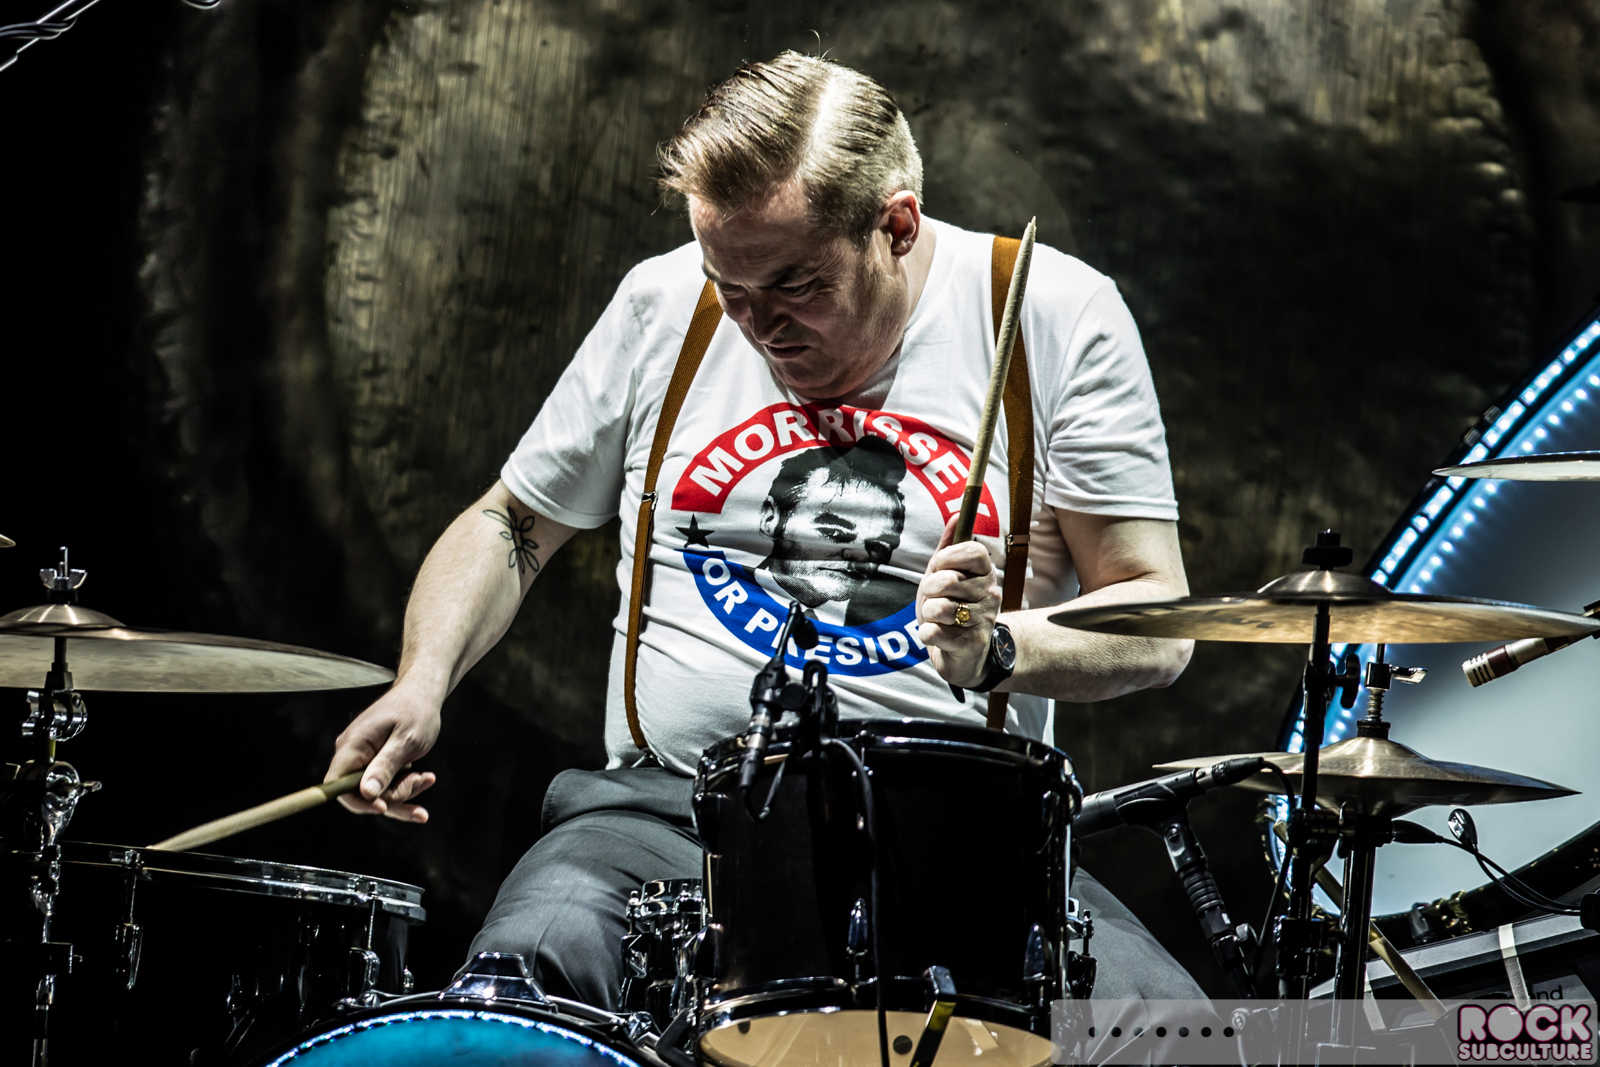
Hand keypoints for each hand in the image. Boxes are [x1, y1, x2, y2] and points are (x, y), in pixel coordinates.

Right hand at [325, 682, 440, 822]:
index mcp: (353, 744)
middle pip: (361, 793)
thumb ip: (386, 766)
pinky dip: (405, 785)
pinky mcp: (374, 762)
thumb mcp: (406, 740)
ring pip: (377, 792)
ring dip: (404, 790)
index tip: (384, 807)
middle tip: (420, 780)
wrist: (423, 694)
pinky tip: (425, 778)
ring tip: (427, 777)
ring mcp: (362, 758)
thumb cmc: (416, 711)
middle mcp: (352, 753)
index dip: (357, 802)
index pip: (337, 785)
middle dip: (393, 795)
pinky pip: (385, 783)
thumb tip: (367, 793)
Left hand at [916, 516, 1003, 688]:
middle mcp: (990, 594)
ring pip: (938, 608)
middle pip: (947, 580)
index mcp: (985, 573)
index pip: (972, 550)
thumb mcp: (945, 575)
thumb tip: (957, 514)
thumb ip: (949, 547)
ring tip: (939, 619)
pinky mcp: (971, 644)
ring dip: (928, 615)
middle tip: (935, 598)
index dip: (948, 557)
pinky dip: (927, 635)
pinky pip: (933, 632)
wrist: (963, 655)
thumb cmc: (952, 609)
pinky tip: (940, 637)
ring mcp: (983, 620)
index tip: (940, 567)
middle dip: (929, 590)